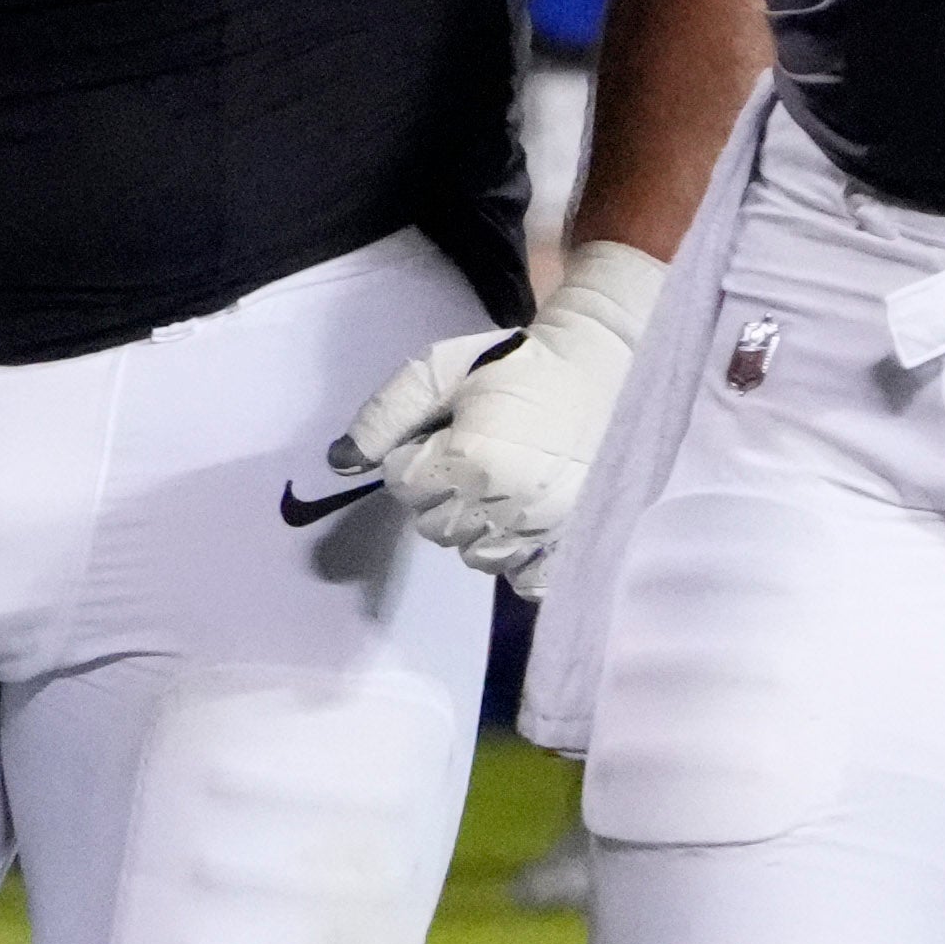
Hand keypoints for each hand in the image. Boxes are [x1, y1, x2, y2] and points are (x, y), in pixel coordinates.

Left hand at [336, 241, 662, 589]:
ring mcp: (544, 532)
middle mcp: (506, 506)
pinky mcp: (573, 545)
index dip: (413, 457)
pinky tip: (521, 523)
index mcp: (471, 460)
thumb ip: (385, 414)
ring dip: (473, 525)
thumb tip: (340, 463)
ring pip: (473, 555)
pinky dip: (515, 558)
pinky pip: (524, 578)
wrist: (604, 369)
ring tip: (498, 483)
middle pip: (433, 526)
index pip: (403, 485)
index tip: (444, 434)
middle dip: (439, 493)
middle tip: (472, 455)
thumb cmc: (517, 366)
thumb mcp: (441, 369)